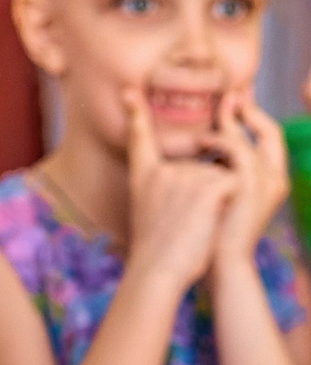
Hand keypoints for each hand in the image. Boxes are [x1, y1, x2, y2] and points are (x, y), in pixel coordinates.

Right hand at [122, 87, 236, 296]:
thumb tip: (196, 179)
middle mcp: (162, 170)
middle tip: (190, 223)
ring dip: (221, 200)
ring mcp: (185, 176)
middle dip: (210, 190)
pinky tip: (211, 222)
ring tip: (198, 227)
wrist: (157, 270)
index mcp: (144, 176)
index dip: (136, 114)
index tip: (130, 93)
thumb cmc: (158, 251)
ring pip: (222, 174)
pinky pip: (235, 185)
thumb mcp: (153, 215)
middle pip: (203, 164)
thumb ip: (169, 190)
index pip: (139, 138)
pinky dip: (230, 204)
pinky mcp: (209, 187)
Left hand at [206, 93, 292, 270]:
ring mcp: (267, 185)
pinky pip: (239, 152)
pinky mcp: (250, 190)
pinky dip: (221, 140)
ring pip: (252, 139)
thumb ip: (221, 172)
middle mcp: (276, 179)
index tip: (233, 98)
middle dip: (249, 109)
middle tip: (228, 92)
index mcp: (270, 179)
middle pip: (270, 131)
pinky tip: (202, 138)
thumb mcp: (222, 196)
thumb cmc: (214, 232)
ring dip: (229, 124)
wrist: (218, 263)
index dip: (253, 116)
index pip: (268, 137)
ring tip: (211, 114)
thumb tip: (203, 150)